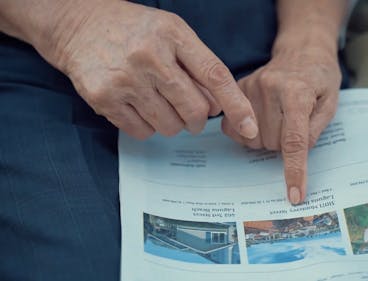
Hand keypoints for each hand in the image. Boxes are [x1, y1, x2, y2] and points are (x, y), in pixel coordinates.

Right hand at [39, 0, 257, 138]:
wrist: (78, 25)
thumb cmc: (135, 31)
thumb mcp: (172, 33)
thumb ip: (199, 66)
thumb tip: (219, 107)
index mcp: (173, 35)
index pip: (215, 75)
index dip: (237, 105)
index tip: (251, 127)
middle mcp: (150, 56)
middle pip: (194, 110)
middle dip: (198, 119)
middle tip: (191, 113)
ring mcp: (125, 79)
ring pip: (169, 127)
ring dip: (172, 123)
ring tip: (160, 103)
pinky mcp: (104, 99)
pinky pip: (142, 132)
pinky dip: (148, 127)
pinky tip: (140, 106)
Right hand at [222, 47, 341, 203]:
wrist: (302, 51)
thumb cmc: (320, 79)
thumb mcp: (330, 103)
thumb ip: (314, 130)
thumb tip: (297, 154)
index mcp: (298, 92)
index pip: (294, 140)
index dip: (294, 171)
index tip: (295, 195)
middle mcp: (270, 88)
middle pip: (271, 143)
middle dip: (283, 145)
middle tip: (293, 125)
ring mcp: (250, 87)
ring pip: (253, 139)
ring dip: (267, 138)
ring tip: (278, 118)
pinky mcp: (238, 89)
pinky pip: (233, 128)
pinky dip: (247, 133)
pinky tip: (260, 120)